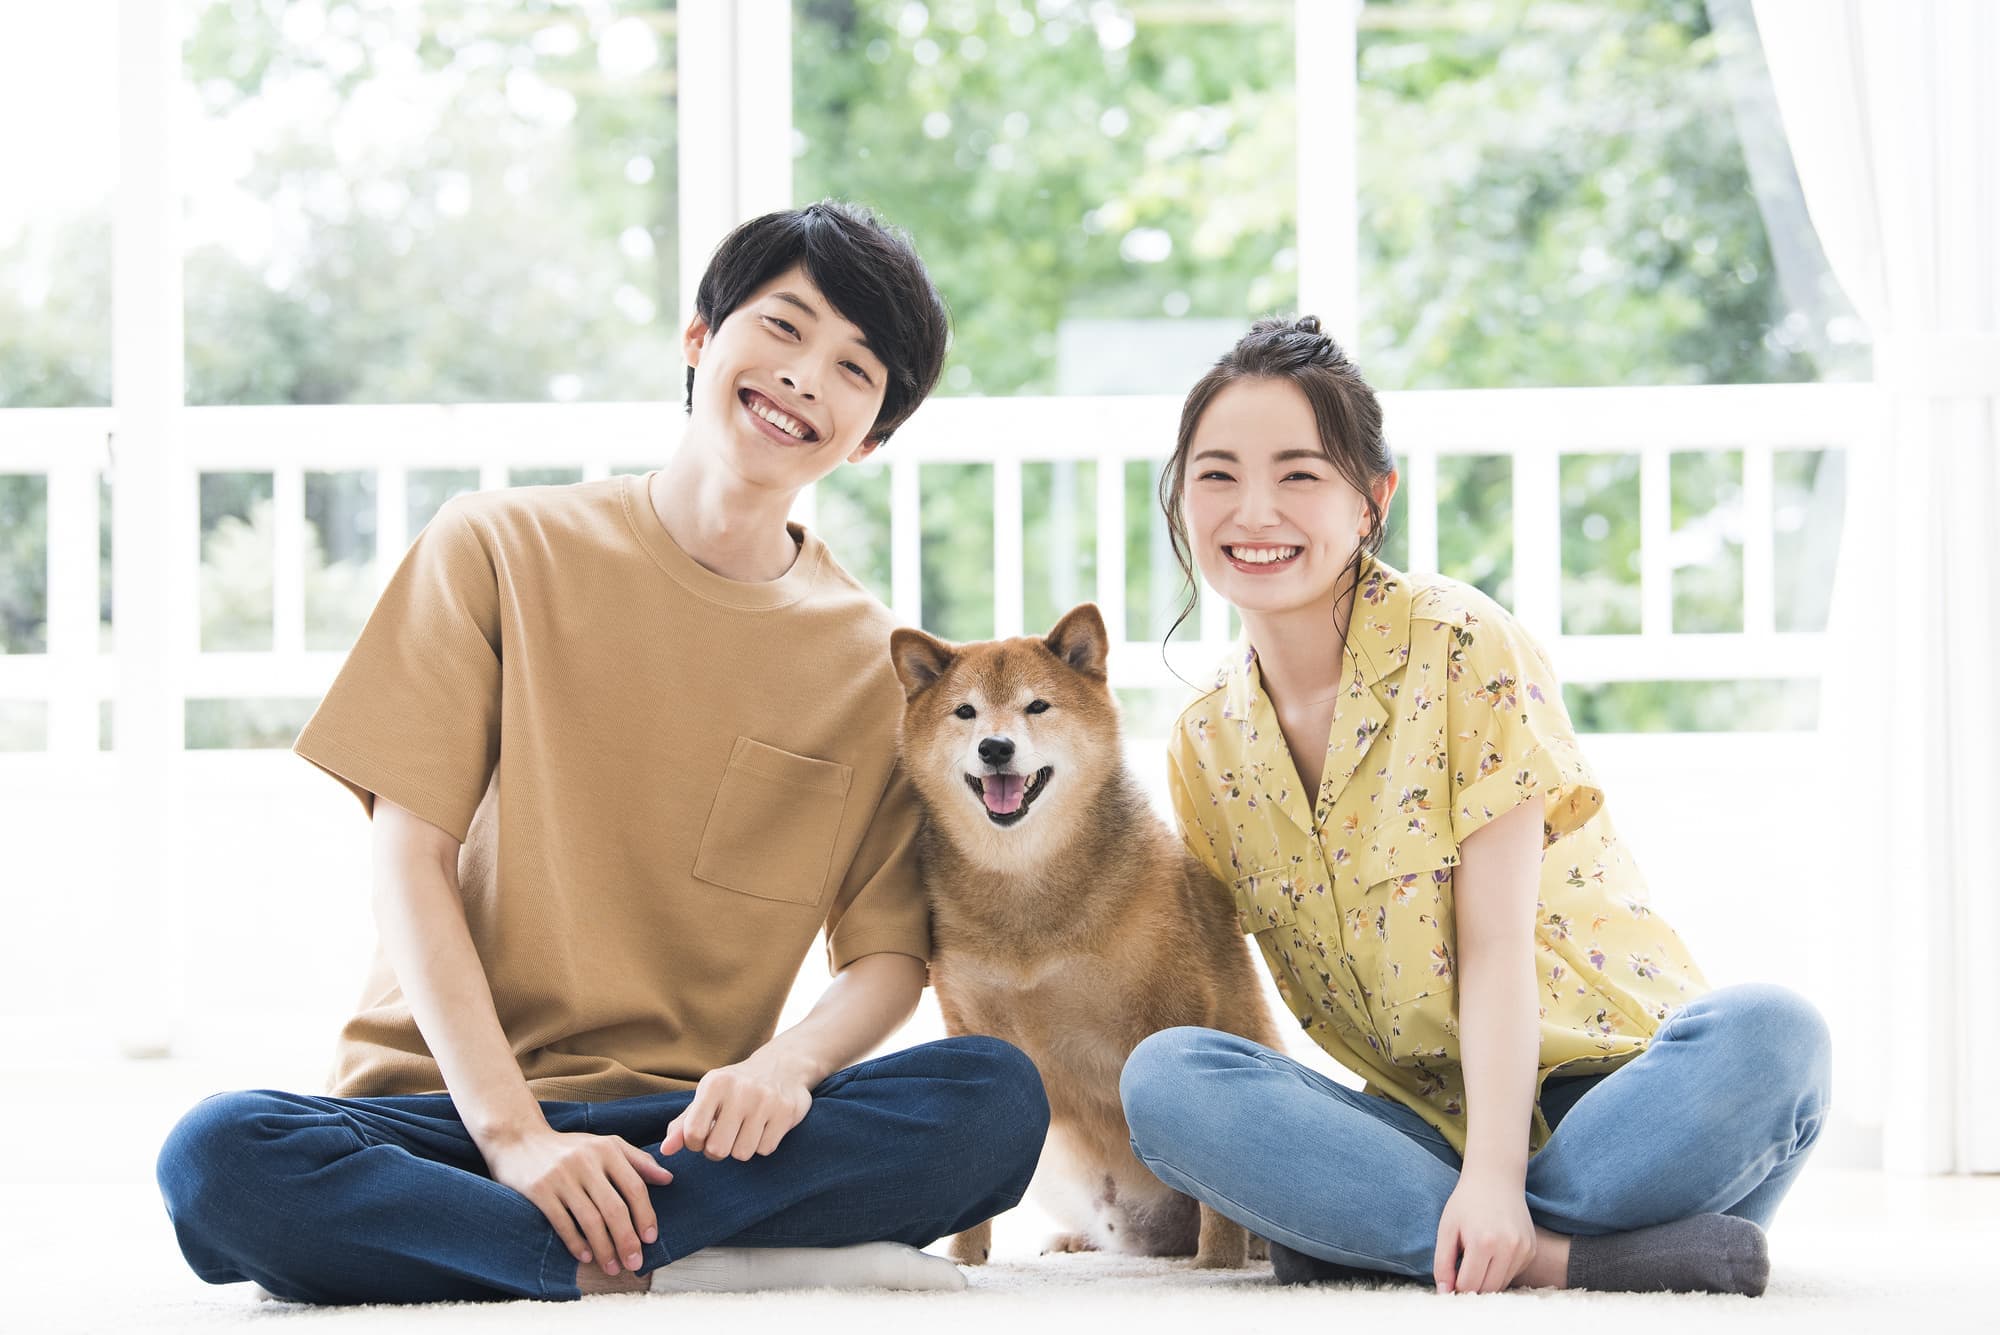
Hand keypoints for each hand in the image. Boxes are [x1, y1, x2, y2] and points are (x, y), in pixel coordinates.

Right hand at [481, 1122, 674, 1276]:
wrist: (519, 1140)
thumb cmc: (568, 1148)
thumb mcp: (604, 1145)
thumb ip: (637, 1160)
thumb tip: (668, 1179)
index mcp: (606, 1149)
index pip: (634, 1187)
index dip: (645, 1215)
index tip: (651, 1239)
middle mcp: (585, 1161)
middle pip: (614, 1208)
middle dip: (627, 1240)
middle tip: (635, 1263)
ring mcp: (561, 1177)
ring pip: (590, 1220)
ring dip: (604, 1249)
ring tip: (613, 1267)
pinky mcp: (539, 1191)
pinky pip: (562, 1223)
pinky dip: (576, 1243)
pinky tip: (586, 1257)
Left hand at [661, 1048, 815, 1162]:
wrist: (783, 1065)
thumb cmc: (736, 1087)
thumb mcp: (707, 1097)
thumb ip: (683, 1124)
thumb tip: (665, 1150)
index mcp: (715, 1083)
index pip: (693, 1133)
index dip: (696, 1144)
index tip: (704, 1136)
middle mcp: (740, 1089)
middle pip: (717, 1150)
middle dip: (718, 1151)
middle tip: (725, 1137)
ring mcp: (766, 1100)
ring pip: (742, 1153)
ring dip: (742, 1148)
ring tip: (746, 1129)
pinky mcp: (787, 1111)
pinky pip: (765, 1149)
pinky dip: (762, 1145)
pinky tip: (764, 1127)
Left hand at [1433, 1169, 1536, 1293]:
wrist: (1496, 1178)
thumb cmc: (1466, 1203)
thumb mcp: (1447, 1228)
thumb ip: (1443, 1263)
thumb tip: (1444, 1294)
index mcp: (1483, 1242)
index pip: (1468, 1285)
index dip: (1456, 1286)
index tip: (1450, 1279)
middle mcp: (1508, 1248)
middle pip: (1487, 1289)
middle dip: (1472, 1287)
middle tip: (1461, 1273)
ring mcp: (1523, 1249)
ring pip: (1502, 1285)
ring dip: (1486, 1280)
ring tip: (1476, 1259)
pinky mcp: (1531, 1249)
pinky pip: (1513, 1273)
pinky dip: (1500, 1271)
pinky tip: (1492, 1252)